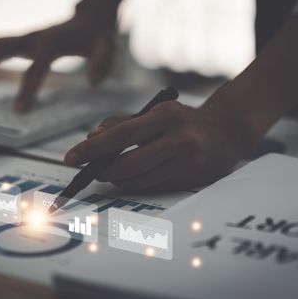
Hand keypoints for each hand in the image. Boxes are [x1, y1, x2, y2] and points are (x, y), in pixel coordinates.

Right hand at [0, 14, 116, 110]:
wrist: (93, 14)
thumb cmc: (100, 35)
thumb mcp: (109, 48)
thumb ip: (103, 64)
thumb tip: (93, 83)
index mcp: (55, 41)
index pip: (37, 66)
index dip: (28, 88)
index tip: (19, 112)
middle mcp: (36, 35)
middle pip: (4, 46)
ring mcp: (29, 35)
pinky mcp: (25, 38)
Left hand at [64, 100, 246, 191]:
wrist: (226, 132)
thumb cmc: (183, 119)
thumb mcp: (156, 111)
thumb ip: (123, 123)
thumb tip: (92, 137)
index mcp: (166, 116)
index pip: (121, 134)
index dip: (92, 148)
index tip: (71, 158)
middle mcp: (178, 139)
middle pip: (127, 165)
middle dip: (104, 171)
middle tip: (94, 169)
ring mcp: (186, 162)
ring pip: (137, 181)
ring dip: (118, 179)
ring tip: (113, 171)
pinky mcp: (189, 179)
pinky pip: (151, 187)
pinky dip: (135, 183)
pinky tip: (133, 175)